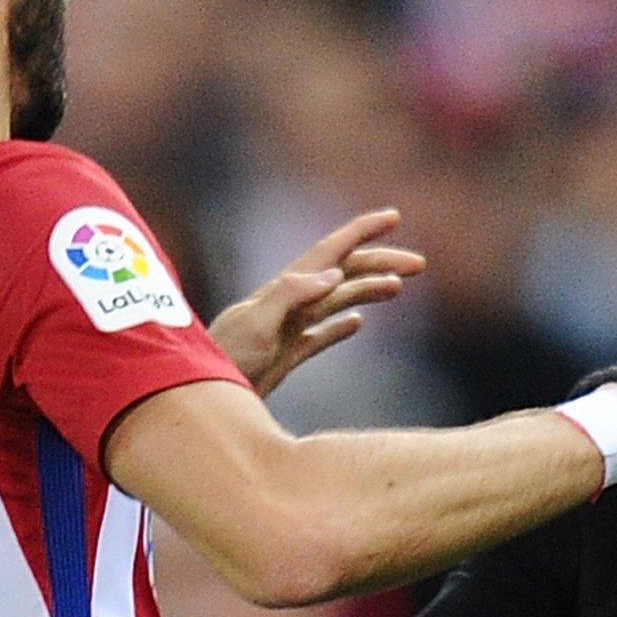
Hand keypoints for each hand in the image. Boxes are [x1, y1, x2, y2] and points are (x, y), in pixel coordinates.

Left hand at [210, 209, 426, 396]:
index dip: (361, 231)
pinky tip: (357, 324)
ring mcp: (287, 329)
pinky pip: (320, 336)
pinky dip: (341, 327)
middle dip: (379, 263)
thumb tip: (333, 275)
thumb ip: (290, 296)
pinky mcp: (284, 356)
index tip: (393, 216)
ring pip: (337, 301)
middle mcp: (288, 303)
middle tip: (419, 264)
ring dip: (369, 290)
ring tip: (399, 288)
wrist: (197, 400)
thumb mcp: (254, 326)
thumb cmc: (220, 363)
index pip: (330, 251)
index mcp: (284, 289)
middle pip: (342, 274)